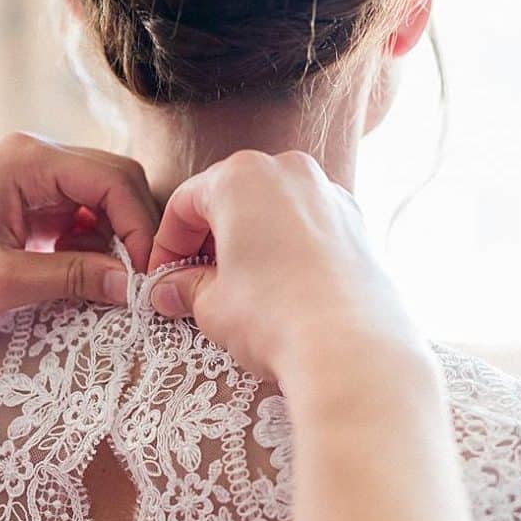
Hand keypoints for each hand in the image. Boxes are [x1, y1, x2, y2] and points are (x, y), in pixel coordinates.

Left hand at [0, 132, 158, 320]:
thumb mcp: (2, 282)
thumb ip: (72, 278)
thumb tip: (133, 286)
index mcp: (25, 159)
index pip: (111, 178)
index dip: (138, 225)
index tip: (146, 274)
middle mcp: (37, 153)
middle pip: (118, 178)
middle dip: (135, 228)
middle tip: (139, 279)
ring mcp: (39, 173)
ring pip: (109, 194)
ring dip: (118, 236)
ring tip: (106, 279)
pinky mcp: (39, 196)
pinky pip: (90, 211)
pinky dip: (99, 241)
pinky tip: (82, 270)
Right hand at [148, 150, 428, 379]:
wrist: (349, 349)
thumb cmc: (274, 317)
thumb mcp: (211, 304)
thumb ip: (186, 287)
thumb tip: (169, 290)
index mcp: (242, 176)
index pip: (185, 202)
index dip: (167, 244)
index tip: (163, 277)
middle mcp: (288, 171)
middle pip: (230, 198)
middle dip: (208, 239)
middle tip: (193, 282)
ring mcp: (329, 193)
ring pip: (272, 209)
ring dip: (248, 241)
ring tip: (237, 288)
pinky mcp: (357, 222)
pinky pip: (307, 225)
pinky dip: (287, 246)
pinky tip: (279, 287)